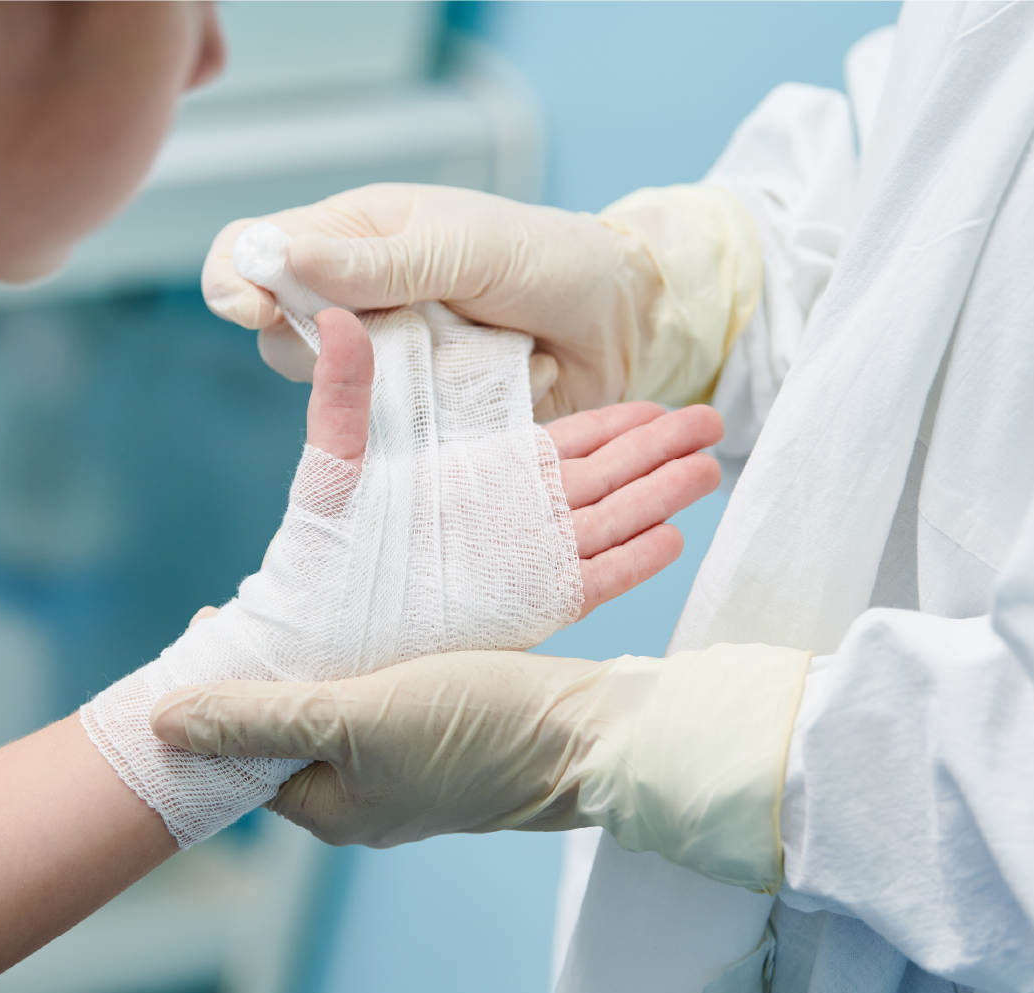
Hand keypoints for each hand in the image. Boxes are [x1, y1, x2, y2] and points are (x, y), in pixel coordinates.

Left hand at [150, 643, 811, 892]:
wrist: (594, 733)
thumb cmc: (479, 727)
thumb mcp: (359, 716)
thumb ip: (262, 718)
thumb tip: (160, 725)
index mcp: (334, 804)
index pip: (247, 747)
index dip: (223, 685)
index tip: (214, 618)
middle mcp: (370, 793)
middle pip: (294, 725)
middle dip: (274, 663)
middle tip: (262, 597)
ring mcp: (413, 768)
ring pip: (345, 703)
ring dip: (326, 652)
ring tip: (310, 597)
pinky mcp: (453, 734)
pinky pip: (389, 691)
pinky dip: (374, 653)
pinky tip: (378, 616)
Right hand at [202, 184, 659, 419]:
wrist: (619, 322)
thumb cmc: (542, 260)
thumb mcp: (461, 247)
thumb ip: (374, 262)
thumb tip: (276, 258)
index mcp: (349, 243)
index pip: (248, 255)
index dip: (235, 283)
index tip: (260, 309)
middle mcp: (355, 310)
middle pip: (279, 341)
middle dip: (326, 349)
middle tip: (399, 329)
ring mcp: (386, 370)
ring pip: (334, 400)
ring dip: (397, 385)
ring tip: (465, 352)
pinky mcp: (421, 422)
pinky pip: (396, 440)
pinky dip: (440, 421)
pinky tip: (490, 387)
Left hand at [287, 308, 721, 617]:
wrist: (320, 633)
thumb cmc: (321, 553)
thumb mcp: (333, 463)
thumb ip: (344, 395)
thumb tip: (336, 319)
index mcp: (482, 481)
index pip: (563, 444)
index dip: (614, 423)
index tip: (657, 402)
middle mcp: (514, 519)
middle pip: (605, 476)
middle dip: (659, 449)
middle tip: (713, 421)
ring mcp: (527, 563)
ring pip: (612, 518)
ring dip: (662, 493)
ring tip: (711, 468)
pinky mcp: (531, 606)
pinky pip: (596, 577)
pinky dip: (635, 560)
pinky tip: (674, 538)